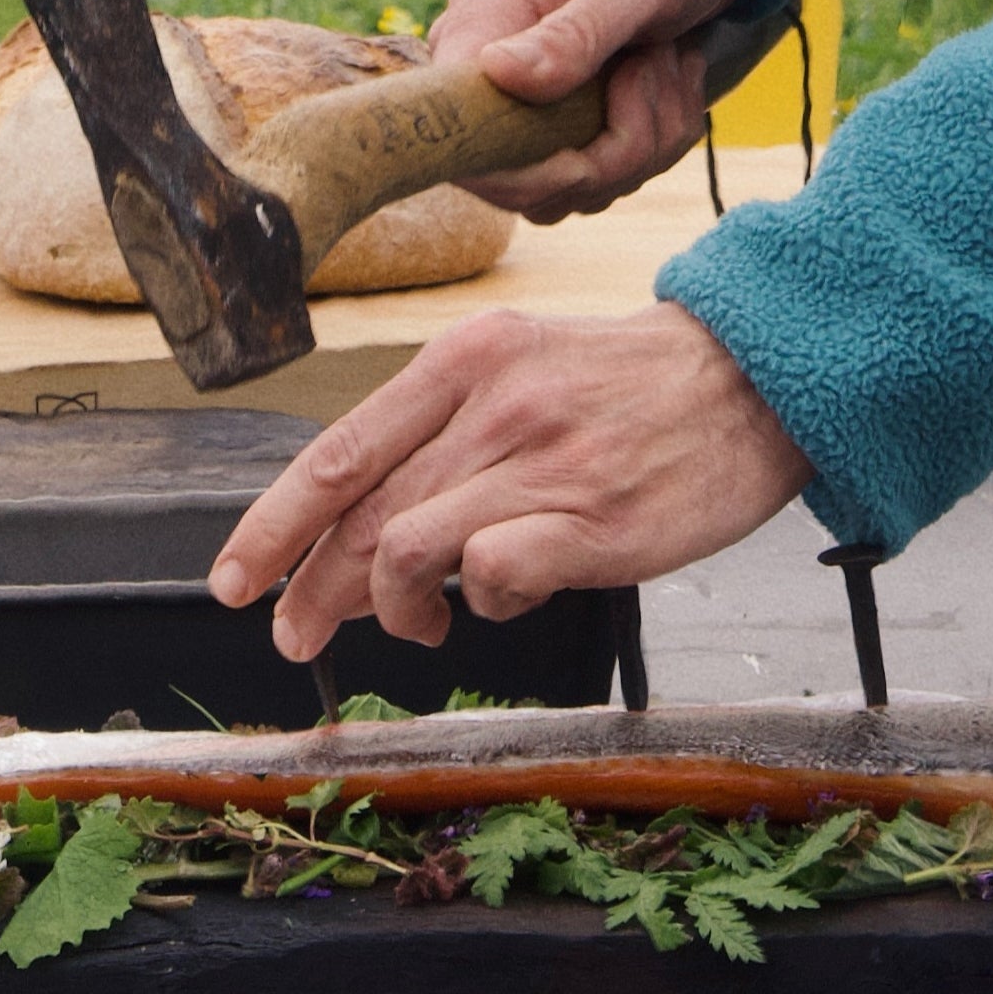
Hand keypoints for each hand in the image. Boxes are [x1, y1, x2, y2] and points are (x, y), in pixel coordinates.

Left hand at [208, 301, 813, 656]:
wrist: (755, 378)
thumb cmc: (636, 386)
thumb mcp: (528, 367)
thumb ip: (447, 435)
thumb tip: (364, 527)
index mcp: (467, 360)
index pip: (338, 452)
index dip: (272, 526)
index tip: (237, 579)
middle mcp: (496, 404)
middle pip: (362, 513)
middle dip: (312, 588)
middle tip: (298, 633)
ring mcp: (545, 463)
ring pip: (408, 549)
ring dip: (394, 606)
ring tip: (421, 623)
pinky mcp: (594, 522)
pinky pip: (492, 577)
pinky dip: (481, 603)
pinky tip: (503, 600)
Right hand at [434, 0, 751, 222]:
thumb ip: (574, 32)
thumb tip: (498, 76)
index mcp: (484, 19)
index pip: (457, 131)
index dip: (518, 172)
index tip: (588, 159)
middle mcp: (493, 66)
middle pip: (527, 179)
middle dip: (614, 150)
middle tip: (660, 68)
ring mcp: (532, 97)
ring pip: (576, 184)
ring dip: (648, 138)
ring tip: (671, 60)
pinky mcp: (571, 117)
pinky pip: (606, 171)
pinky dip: (658, 137)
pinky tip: (675, 76)